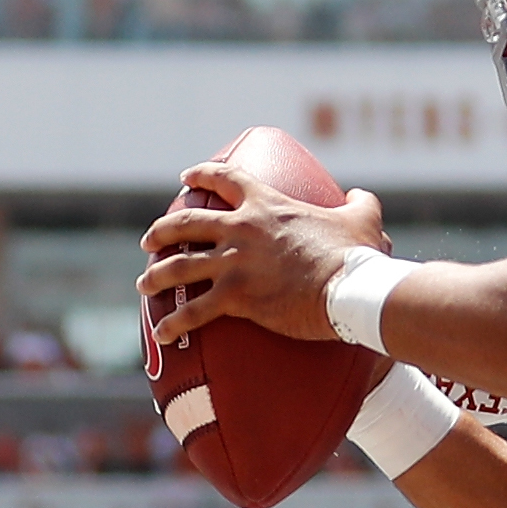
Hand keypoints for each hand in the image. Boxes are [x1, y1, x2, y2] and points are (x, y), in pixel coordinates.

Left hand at [139, 165, 390, 344]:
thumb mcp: (363, 217)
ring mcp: (234, 263)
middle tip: (149, 240)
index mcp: (267, 205)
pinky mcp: (234, 296)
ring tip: (143, 284)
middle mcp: (241, 229)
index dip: (202, 175)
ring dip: (156, 275)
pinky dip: (173, 322)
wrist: (350, 287)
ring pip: (178, 265)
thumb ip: (359, 202)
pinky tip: (160, 332)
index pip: (224, 179)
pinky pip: (193, 311)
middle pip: (186, 223)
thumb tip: (359, 194)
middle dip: (162, 230)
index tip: (186, 178)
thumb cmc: (357, 254)